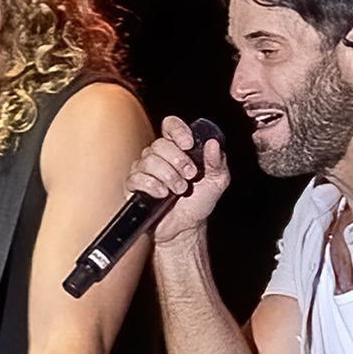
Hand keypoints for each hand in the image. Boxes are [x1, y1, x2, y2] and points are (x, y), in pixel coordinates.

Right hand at [125, 114, 230, 245]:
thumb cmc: (198, 203)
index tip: (188, 144)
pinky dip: (152, 185)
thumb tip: (213, 144)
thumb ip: (217, 163)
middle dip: (178, 161)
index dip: (177, 131)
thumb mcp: (216, 182)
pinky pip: (136, 177)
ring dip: (168, 176)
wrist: (185, 228)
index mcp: (178, 149)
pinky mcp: (134, 186)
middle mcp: (159, 156)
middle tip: (189, 176)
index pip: (171, 125)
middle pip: (160, 144)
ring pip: (149, 160)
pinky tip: (162, 194)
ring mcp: (145, 170)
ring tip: (179, 189)